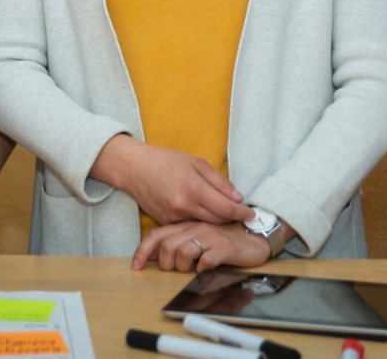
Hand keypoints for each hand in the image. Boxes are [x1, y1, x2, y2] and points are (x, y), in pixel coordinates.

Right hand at [93, 136, 251, 225]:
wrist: (134, 168)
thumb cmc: (166, 161)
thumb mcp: (196, 163)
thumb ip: (218, 181)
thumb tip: (238, 197)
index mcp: (193, 188)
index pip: (226, 208)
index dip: (242, 213)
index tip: (252, 215)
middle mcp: (183, 206)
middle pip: (217, 220)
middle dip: (232, 219)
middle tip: (242, 215)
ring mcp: (173, 217)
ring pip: (204, 225)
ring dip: (216, 222)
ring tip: (225, 216)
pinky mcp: (166, 223)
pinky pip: (189, 226)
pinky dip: (199, 221)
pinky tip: (204, 215)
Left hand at [131, 221, 271, 272]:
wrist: (254, 237)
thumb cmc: (223, 239)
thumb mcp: (197, 237)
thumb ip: (178, 242)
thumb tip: (155, 255)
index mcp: (186, 226)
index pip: (157, 235)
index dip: (144, 251)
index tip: (137, 267)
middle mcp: (196, 228)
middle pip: (168, 245)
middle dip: (166, 263)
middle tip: (175, 269)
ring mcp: (211, 237)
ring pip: (184, 252)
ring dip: (182, 266)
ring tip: (191, 269)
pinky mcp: (225, 248)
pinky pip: (206, 260)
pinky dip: (201, 269)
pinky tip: (205, 270)